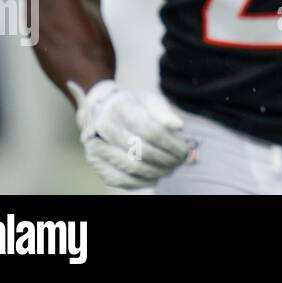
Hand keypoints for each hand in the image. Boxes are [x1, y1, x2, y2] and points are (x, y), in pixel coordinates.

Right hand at [67, 80, 192, 189]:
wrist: (104, 110)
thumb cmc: (134, 106)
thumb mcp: (150, 100)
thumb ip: (163, 112)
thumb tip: (178, 126)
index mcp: (119, 106)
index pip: (149, 130)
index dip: (170, 143)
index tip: (185, 150)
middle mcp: (103, 126)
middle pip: (141, 149)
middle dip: (165, 159)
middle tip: (180, 161)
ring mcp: (96, 146)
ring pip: (131, 166)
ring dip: (155, 171)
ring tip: (170, 168)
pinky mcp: (96, 163)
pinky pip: (120, 179)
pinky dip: (140, 181)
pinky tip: (154, 176)